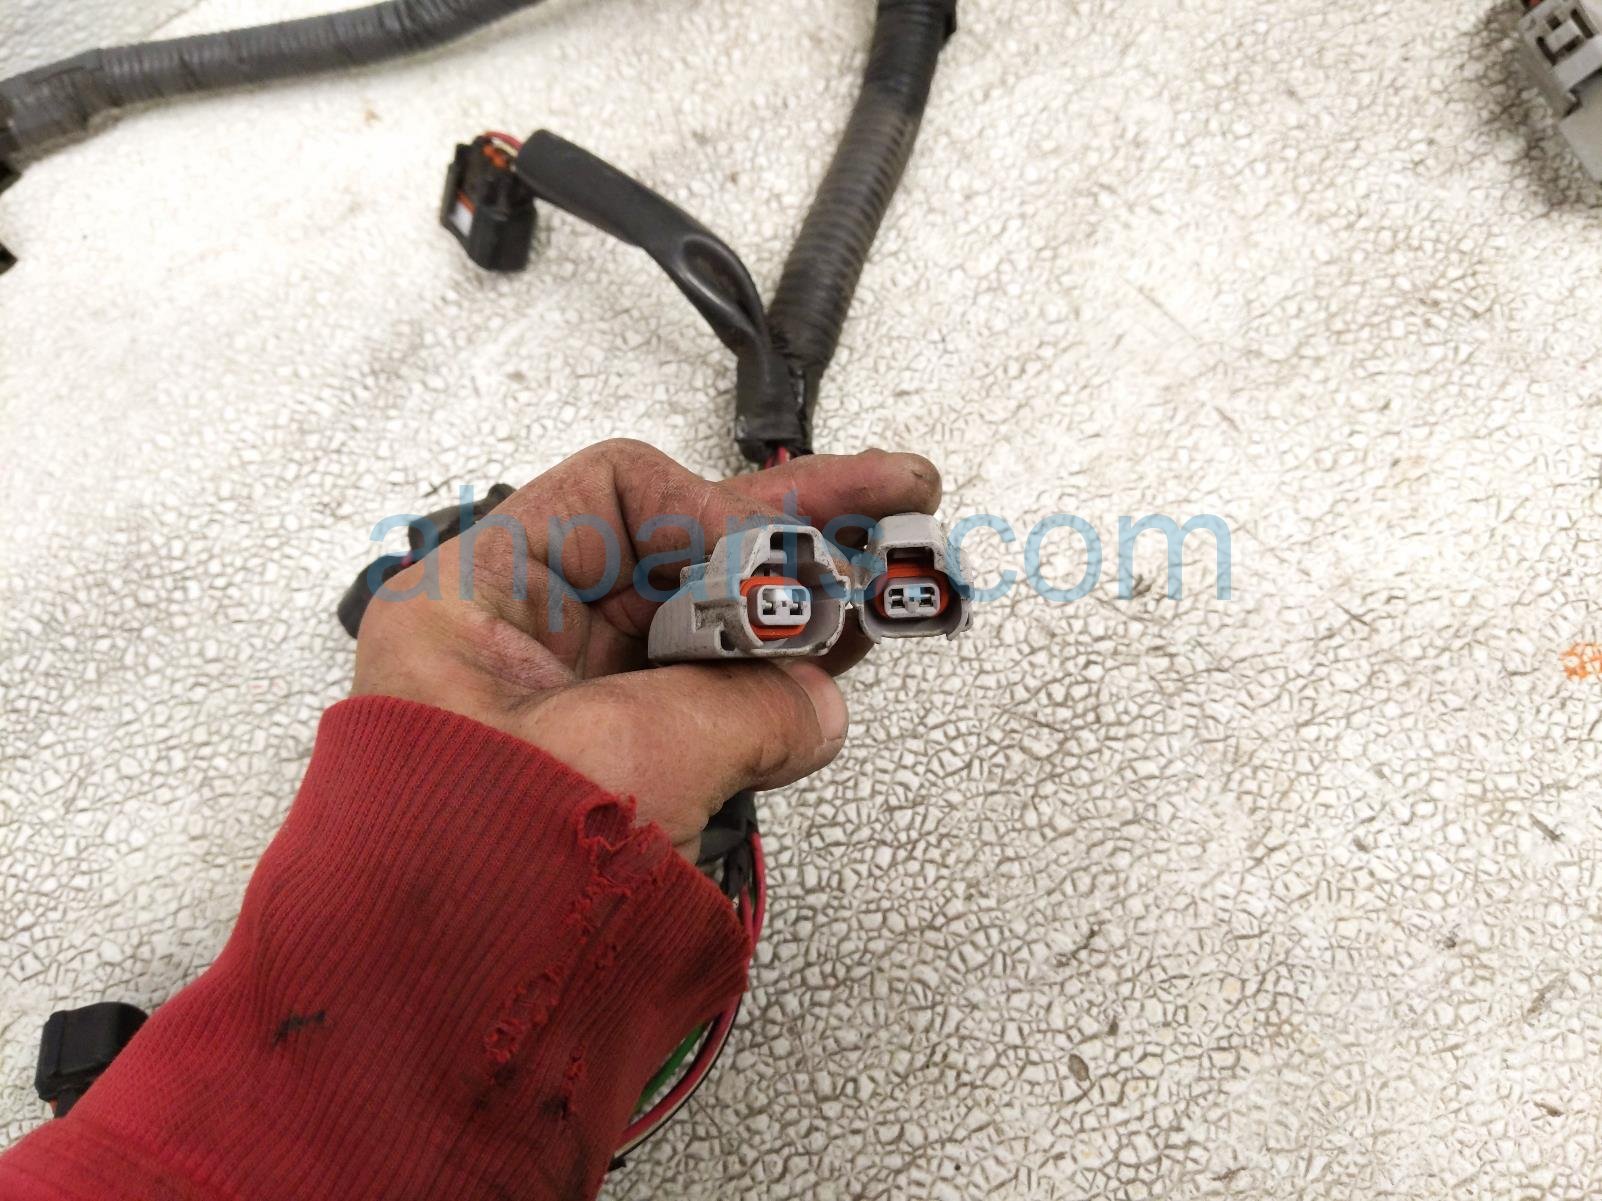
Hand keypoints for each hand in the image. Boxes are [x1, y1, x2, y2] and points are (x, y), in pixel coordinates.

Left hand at [351, 439, 941, 857]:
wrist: (438, 1025)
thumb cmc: (465, 885)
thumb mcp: (627, 757)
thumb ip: (744, 708)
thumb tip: (813, 700)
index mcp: (478, 602)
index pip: (615, 497)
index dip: (710, 513)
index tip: (776, 565)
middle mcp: (529, 647)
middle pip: (679, 554)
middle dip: (791, 531)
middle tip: (892, 497)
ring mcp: (579, 711)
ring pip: (708, 625)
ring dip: (804, 600)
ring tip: (900, 571)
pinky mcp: (618, 775)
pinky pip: (714, 700)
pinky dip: (783, 677)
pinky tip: (850, 647)